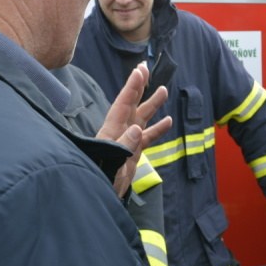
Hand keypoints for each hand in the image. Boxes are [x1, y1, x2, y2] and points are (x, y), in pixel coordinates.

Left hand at [97, 62, 171, 196]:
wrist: (98, 197)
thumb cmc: (101, 180)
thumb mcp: (112, 165)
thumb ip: (124, 147)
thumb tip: (137, 129)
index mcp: (112, 132)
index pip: (123, 104)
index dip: (131, 87)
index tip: (139, 71)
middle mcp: (119, 133)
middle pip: (131, 105)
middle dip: (138, 87)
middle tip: (145, 68)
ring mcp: (127, 142)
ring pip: (142, 119)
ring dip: (152, 105)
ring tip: (164, 90)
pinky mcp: (132, 153)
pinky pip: (148, 138)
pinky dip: (157, 129)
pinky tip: (168, 121)